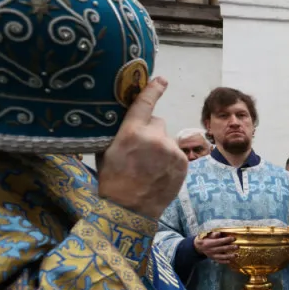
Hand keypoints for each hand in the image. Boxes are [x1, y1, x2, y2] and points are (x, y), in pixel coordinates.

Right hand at [96, 77, 187, 218]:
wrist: (130, 209)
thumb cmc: (113, 180)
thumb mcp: (105, 150)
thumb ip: (119, 131)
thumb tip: (126, 117)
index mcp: (131, 132)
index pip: (145, 103)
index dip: (153, 89)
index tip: (161, 80)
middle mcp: (155, 137)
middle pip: (157, 122)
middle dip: (150, 131)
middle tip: (140, 150)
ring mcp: (172, 150)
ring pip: (167, 138)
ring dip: (160, 146)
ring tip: (149, 166)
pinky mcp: (183, 162)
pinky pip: (176, 152)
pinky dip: (169, 158)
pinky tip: (158, 172)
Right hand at [195, 231, 235, 264]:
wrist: (198, 247)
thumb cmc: (205, 239)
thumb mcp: (206, 235)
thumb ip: (213, 234)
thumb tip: (218, 233)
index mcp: (209, 243)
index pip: (219, 241)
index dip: (226, 240)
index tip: (234, 238)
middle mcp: (210, 250)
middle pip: (222, 249)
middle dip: (230, 248)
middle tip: (237, 247)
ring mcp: (212, 255)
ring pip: (221, 256)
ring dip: (229, 256)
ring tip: (236, 255)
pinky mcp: (213, 259)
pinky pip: (219, 261)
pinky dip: (224, 262)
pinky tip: (230, 261)